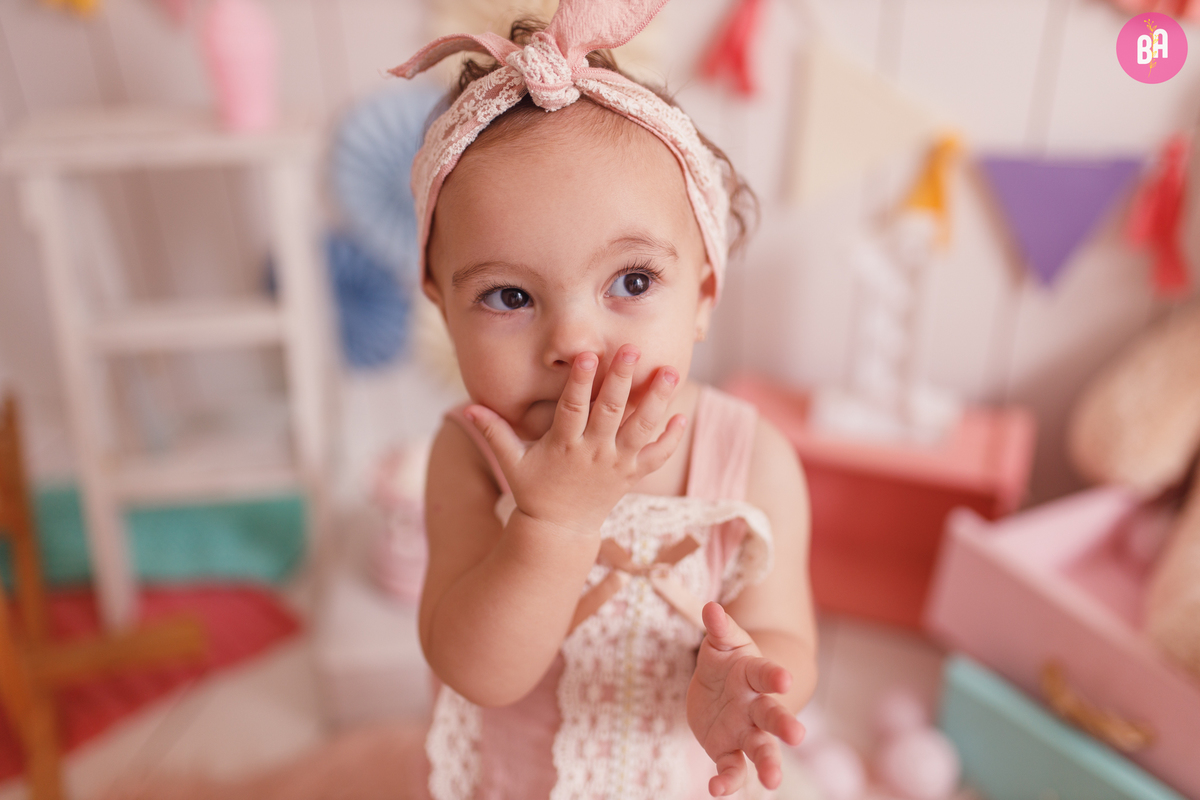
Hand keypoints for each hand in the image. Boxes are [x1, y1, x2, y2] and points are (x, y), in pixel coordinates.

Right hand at [464, 345, 686, 533]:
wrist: (561, 531)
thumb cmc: (535, 492)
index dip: (580, 383)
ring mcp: (616, 464)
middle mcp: (594, 453)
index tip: (588, 356)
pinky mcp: (632, 475)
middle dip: (621, 379)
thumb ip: (493, 432)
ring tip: (669, 371)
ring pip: (640, 429)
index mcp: (564, 446)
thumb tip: (466, 407)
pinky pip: (656, 457)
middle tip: (632, 349)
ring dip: (655, 400)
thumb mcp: (512, 463)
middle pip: (611, 411)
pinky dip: (669, 438)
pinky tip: (680, 414)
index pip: (573, 408)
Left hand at [687, 602, 805, 795]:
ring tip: (772, 782)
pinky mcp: (728, 751)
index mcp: (754, 674)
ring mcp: (745, 731)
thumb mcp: (721, 642)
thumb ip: (718, 628)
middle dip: (784, 724)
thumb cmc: (726, 661)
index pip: (766, 673)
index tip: (784, 678)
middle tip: (798, 735)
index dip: (774, 675)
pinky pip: (732, 768)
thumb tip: (709, 607)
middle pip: (773, 716)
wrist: (723, 689)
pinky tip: (716, 791)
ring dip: (768, 764)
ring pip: (761, 749)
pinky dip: (727, 782)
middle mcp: (756, 706)